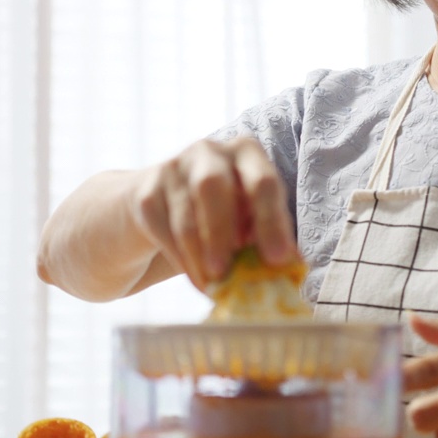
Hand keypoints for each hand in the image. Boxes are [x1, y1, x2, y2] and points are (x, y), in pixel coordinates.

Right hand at [129, 136, 295, 289]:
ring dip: (201, 257)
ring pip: (185, 216)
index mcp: (245, 152)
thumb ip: (267, 235)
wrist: (161, 205)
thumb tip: (292, 266)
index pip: (263, 182)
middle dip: (222, 232)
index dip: (272, 222)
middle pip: (213, 185)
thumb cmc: (220, 212)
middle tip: (227, 272)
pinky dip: (183, 262)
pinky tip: (198, 281)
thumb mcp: (248, 217)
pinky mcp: (146, 193)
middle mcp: (208, 151)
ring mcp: (172, 169)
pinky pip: (164, 231)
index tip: (279, 259)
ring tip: (214, 286)